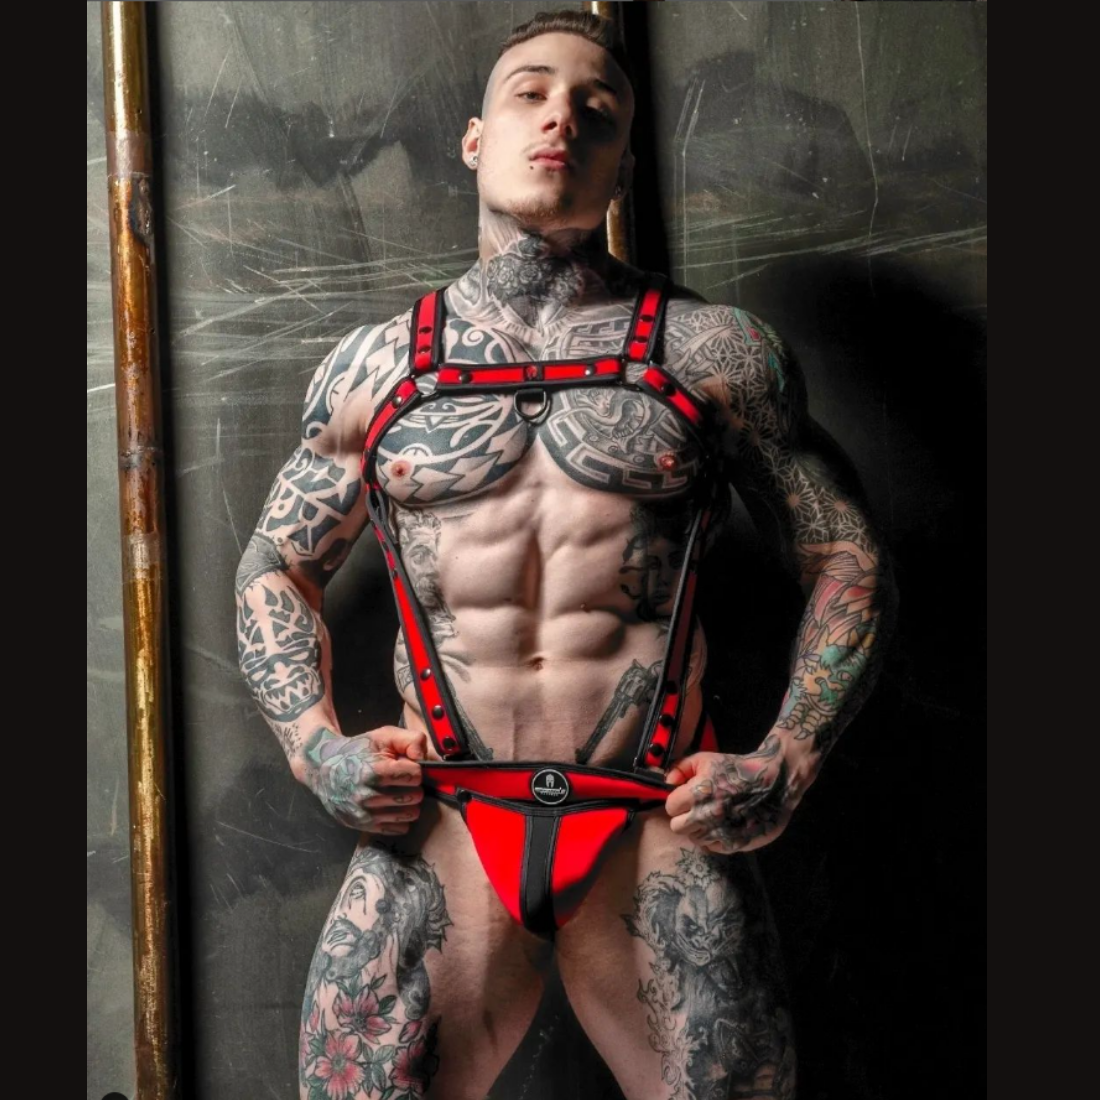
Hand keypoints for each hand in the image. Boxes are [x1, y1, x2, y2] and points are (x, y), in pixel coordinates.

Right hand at [302, 726, 426, 832]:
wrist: (324, 768)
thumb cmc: (358, 751)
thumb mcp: (383, 735)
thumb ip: (410, 740)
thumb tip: (423, 756)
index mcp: (373, 772)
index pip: (415, 775)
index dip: (414, 768)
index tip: (405, 765)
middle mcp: (367, 796)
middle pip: (415, 796)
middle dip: (413, 785)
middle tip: (401, 779)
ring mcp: (365, 814)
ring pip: (410, 813)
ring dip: (408, 802)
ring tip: (398, 791)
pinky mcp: (364, 826)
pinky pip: (399, 828)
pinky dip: (400, 816)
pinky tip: (392, 804)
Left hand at [664, 734, 798, 854]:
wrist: (773, 781)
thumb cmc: (736, 768)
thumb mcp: (705, 759)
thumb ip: (680, 768)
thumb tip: (667, 782)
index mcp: (696, 794)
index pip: (670, 807)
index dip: (678, 801)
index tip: (687, 797)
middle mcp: (706, 816)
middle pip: (677, 826)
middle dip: (685, 817)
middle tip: (697, 809)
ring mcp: (720, 832)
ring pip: (695, 838)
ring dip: (699, 829)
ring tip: (713, 816)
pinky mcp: (734, 844)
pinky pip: (713, 847)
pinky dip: (715, 838)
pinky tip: (725, 824)